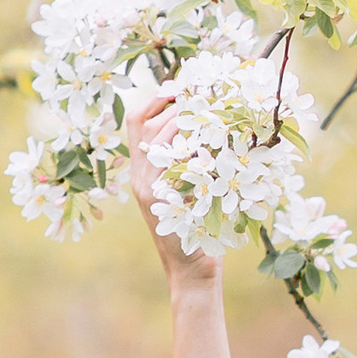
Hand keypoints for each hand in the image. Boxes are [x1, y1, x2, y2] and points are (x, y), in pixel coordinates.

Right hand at [123, 84, 221, 291]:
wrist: (191, 271)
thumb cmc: (200, 231)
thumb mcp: (193, 191)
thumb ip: (194, 162)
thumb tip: (217, 129)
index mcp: (144, 169)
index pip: (139, 121)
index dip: (157, 98)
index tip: (182, 85)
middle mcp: (140, 174)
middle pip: (147, 124)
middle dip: (175, 103)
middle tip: (204, 91)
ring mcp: (146, 186)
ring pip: (158, 138)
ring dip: (185, 119)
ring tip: (212, 110)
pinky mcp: (158, 198)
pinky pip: (171, 161)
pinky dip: (191, 146)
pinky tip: (214, 140)